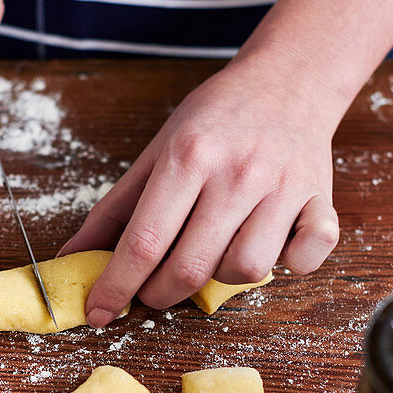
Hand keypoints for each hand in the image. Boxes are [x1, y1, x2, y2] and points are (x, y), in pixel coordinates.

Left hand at [59, 53, 340, 325]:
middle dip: (159, 294)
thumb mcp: (158, 151)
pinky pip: (308, 256)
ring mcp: (284, 187)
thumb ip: (115, 209)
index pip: (144, 241)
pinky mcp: (321, 199)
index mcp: (188, 156)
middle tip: (152, 289)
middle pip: (190, 267)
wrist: (288, 80)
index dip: (116, 287)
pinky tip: (273, 247)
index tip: (98, 312)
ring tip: (212, 255)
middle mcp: (237, 173)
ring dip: (219, 279)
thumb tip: (71, 257)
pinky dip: (291, 265)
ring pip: (244, 270)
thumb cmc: (217, 119)